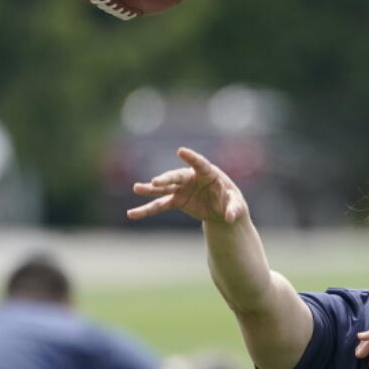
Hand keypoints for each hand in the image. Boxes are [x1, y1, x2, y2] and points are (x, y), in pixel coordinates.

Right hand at [126, 147, 247, 224]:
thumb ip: (234, 209)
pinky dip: (146, 210)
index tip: (181, 151)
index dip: (191, 158)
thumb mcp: (236, 204)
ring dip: (150, 189)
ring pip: (164, 188)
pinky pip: (159, 205)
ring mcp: (182, 188)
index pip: (199, 163)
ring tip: (137, 188)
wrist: (223, 209)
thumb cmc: (231, 201)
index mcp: (208, 173)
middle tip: (155, 181)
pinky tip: (132, 214)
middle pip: (176, 176)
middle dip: (166, 179)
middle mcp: (191, 178)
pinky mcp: (176, 200)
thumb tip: (230, 218)